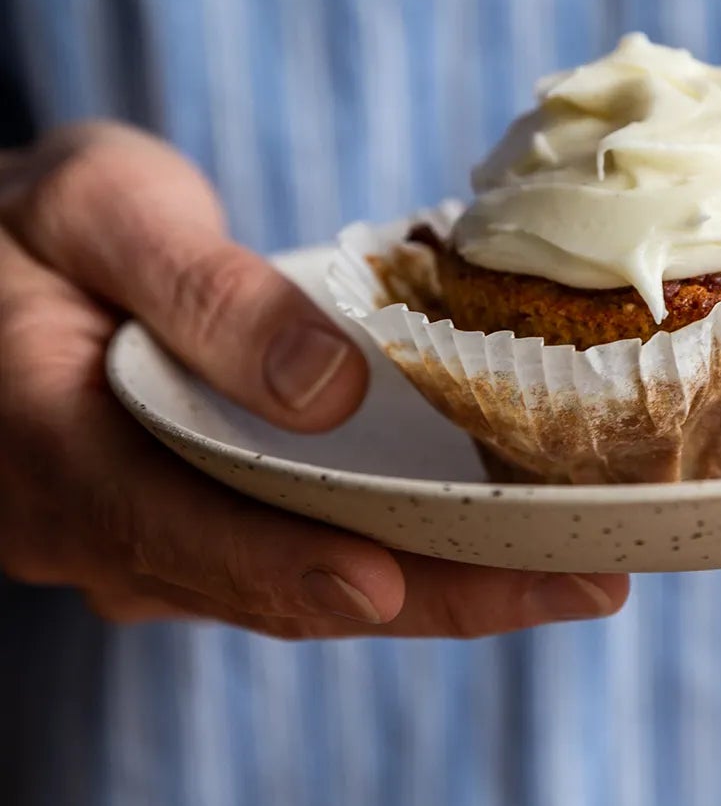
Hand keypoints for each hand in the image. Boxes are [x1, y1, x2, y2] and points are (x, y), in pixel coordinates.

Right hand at [0, 123, 627, 637]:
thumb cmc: (39, 222)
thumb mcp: (102, 207)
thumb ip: (200, 292)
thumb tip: (328, 390)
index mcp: (48, 443)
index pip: (174, 525)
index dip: (289, 564)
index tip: (396, 586)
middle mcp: (86, 529)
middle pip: (267, 587)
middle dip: (431, 598)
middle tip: (582, 584)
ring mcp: (134, 547)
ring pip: (291, 595)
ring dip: (435, 594)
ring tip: (573, 575)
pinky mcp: (181, 537)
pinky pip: (289, 567)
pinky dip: (394, 562)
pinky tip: (494, 549)